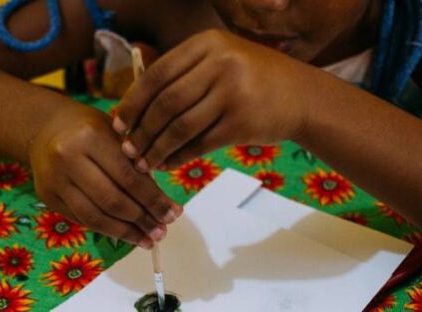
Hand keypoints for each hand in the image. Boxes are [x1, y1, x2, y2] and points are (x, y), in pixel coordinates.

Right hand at [29, 104, 180, 248]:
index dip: (153, 200)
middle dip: (142, 220)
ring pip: (95, 216)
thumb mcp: (116, 133)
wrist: (44, 128)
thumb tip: (165, 206)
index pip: (129, 177)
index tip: (174, 214)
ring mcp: (53, 179)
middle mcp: (68, 157)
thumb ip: (138, 163)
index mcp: (91, 136)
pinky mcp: (46, 196)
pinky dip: (106, 229)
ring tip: (147, 240)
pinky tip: (125, 233)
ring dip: (125, 233)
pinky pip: (81, 220)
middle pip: (112, 200)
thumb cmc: (90, 128)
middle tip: (162, 232)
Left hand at [115, 29, 330, 170]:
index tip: (119, 122)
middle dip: (142, 130)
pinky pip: (200, 144)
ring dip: (157, 148)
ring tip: (144, 162)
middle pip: (166, 102)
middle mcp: (221, 63)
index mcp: (208, 43)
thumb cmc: (252, 80)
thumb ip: (183, 73)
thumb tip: (131, 104)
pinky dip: (180, 157)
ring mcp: (234, 92)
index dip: (134, 101)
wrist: (302, 96)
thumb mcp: (221, 59)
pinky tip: (169, 165)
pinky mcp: (243, 123)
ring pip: (180, 126)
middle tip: (128, 149)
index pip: (158, 74)